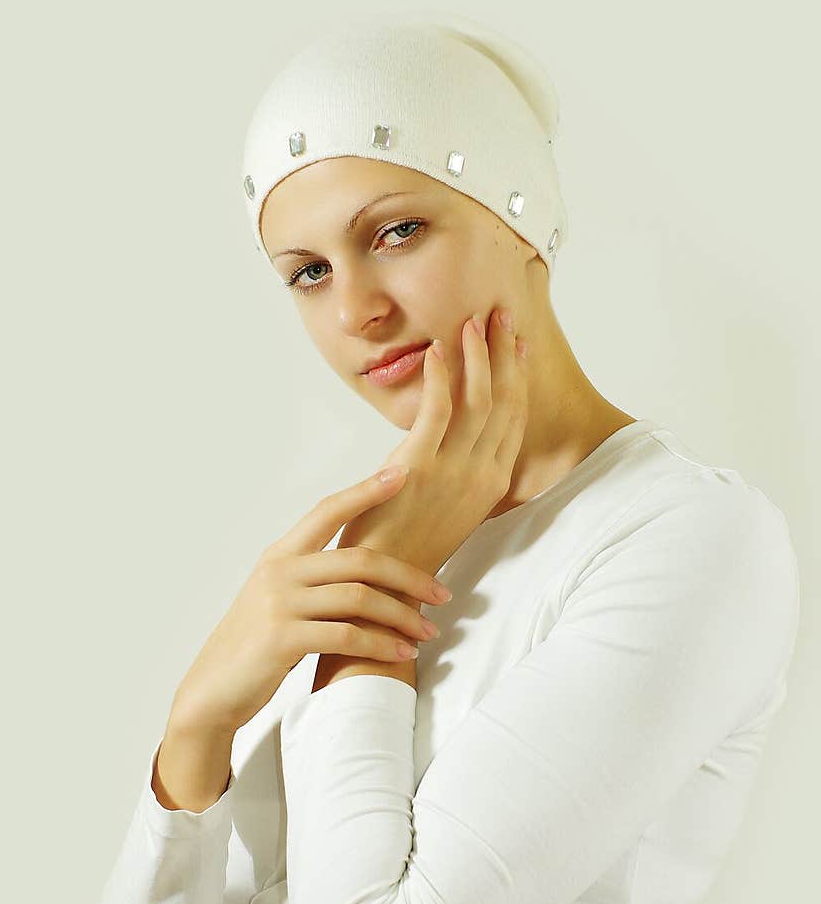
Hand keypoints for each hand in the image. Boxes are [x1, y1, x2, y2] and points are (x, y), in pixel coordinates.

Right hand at [169, 467, 451, 735]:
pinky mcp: (282, 638)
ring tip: (428, 632)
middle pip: (360, 560)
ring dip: (402, 616)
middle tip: (442, 596)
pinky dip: (381, 644)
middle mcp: (280, 571)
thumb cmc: (255, 648)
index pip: (328, 511)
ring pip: (359, 598)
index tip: (402, 473)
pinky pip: (346, 635)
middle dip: (409, 577)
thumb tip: (367, 573)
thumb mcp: (280, 601)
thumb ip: (314, 581)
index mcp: (281, 556)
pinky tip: (402, 653)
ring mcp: (279, 603)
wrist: (214, 690)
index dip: (366, 491)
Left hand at [337, 307, 529, 576]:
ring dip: (478, 355)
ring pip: (478, 401)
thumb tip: (456, 447)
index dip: (519, 376)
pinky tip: (438, 350)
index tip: (518, 341)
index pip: (513, 418)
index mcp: (491, 484)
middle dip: (505, 353)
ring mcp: (454, 473)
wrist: (386, 591)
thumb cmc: (408, 550)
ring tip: (474, 319)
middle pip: (504, 401)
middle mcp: (482, 475)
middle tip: (502, 312)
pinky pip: (437, 413)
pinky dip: (441, 378)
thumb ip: (459, 476)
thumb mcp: (448, 510)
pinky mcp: (420, 470)